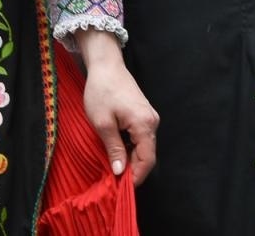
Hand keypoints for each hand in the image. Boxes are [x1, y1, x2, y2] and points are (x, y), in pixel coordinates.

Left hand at [77, 29, 158, 183]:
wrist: (106, 65)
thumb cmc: (102, 91)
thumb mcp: (103, 123)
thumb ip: (114, 148)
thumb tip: (120, 172)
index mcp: (144, 124)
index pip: (147, 160)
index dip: (136, 177)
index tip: (121, 188)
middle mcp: (152, 121)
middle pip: (148, 154)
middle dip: (133, 169)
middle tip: (114, 180)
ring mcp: (149, 117)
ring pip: (144, 146)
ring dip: (131, 158)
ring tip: (113, 166)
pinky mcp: (143, 114)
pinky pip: (141, 137)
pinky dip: (131, 147)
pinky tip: (116, 150)